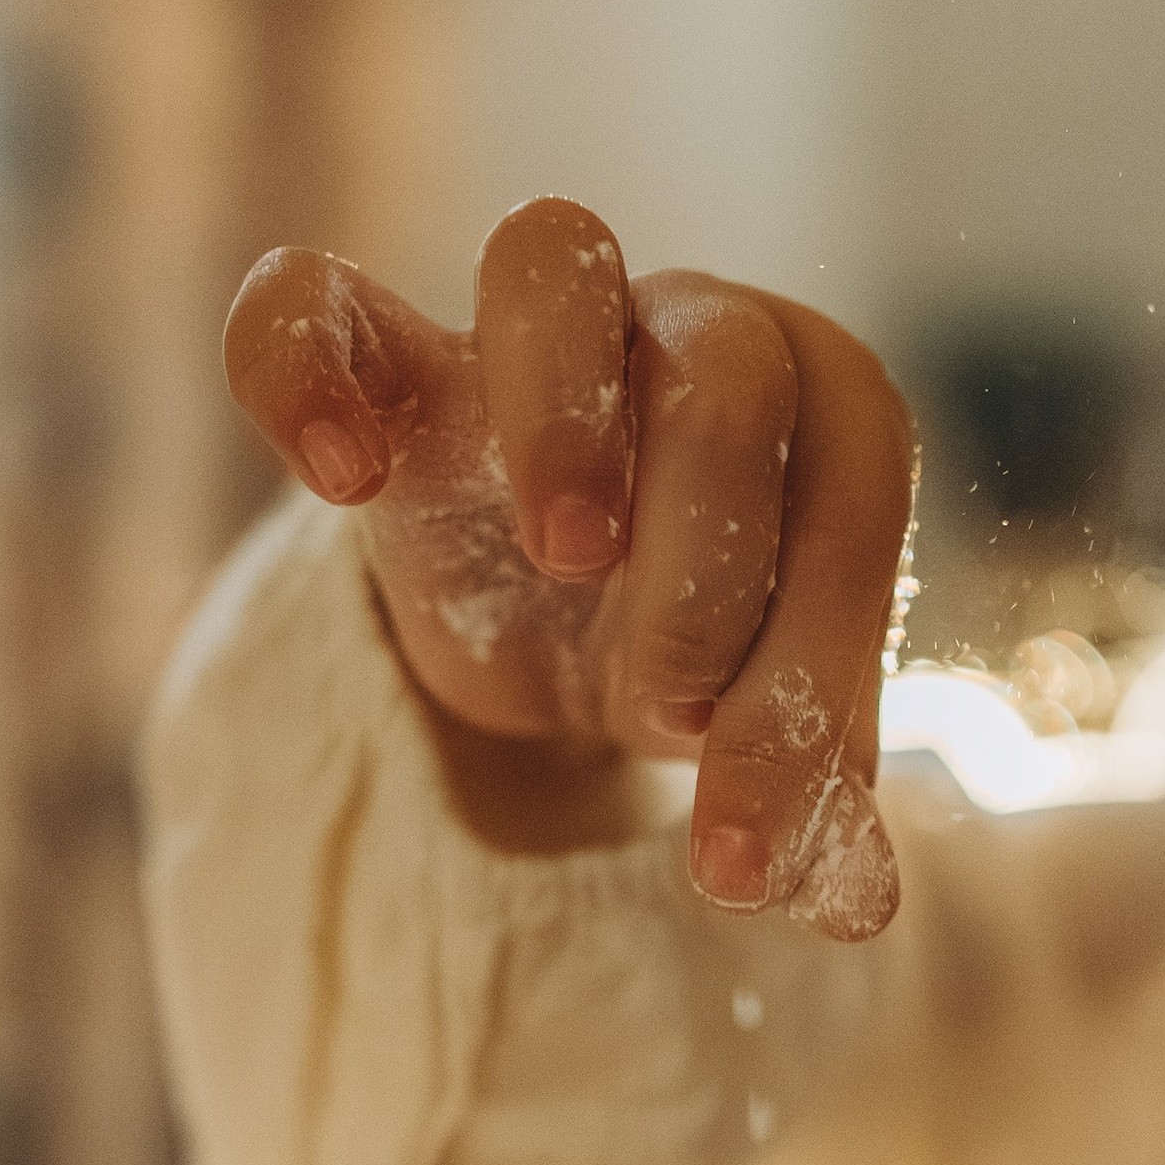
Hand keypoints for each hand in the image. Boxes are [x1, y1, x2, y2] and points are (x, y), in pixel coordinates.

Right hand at [223, 197, 915, 927]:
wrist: (565, 621)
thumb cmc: (702, 651)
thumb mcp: (758, 730)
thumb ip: (811, 804)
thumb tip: (855, 907)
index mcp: (822, 400)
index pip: (853, 478)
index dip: (817, 656)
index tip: (738, 813)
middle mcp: (690, 324)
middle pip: (728, 364)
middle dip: (712, 557)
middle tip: (667, 702)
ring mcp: (534, 331)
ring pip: (551, 257)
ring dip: (566, 416)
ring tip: (567, 559)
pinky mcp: (386, 365)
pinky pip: (313, 302)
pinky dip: (309, 367)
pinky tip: (341, 478)